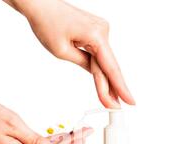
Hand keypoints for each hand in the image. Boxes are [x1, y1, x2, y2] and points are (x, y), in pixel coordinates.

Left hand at [5, 0, 134, 108]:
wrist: (40, 4)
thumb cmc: (47, 22)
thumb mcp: (62, 51)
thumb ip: (84, 64)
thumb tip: (98, 75)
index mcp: (96, 35)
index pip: (111, 67)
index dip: (120, 87)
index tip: (130, 101)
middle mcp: (103, 30)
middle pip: (108, 66)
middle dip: (111, 88)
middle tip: (116, 107)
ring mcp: (100, 30)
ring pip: (104, 61)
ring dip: (105, 80)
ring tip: (110, 100)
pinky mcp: (95, 31)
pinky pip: (100, 54)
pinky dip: (100, 68)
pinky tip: (104, 84)